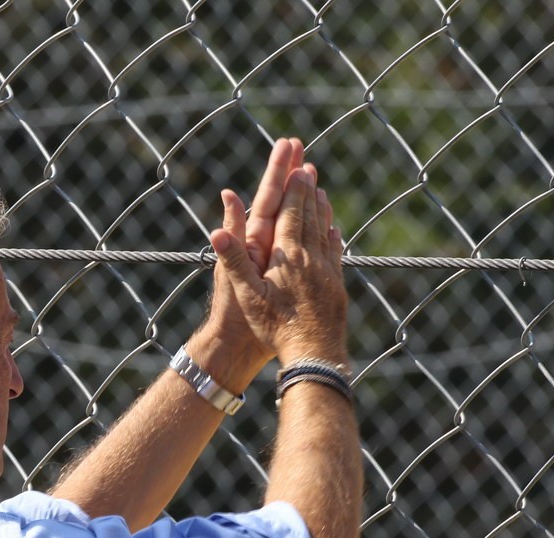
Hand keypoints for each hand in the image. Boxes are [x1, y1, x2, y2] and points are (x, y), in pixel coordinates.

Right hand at [208, 163, 346, 363]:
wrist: (313, 352)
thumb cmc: (275, 326)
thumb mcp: (247, 294)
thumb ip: (234, 259)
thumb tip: (217, 230)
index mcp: (288, 256)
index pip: (291, 215)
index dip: (293, 191)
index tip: (297, 169)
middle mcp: (311, 258)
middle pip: (310, 217)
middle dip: (307, 192)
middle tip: (309, 169)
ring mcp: (327, 271)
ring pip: (325, 231)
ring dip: (322, 209)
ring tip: (321, 192)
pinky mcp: (336, 285)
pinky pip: (336, 253)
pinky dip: (333, 236)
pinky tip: (335, 231)